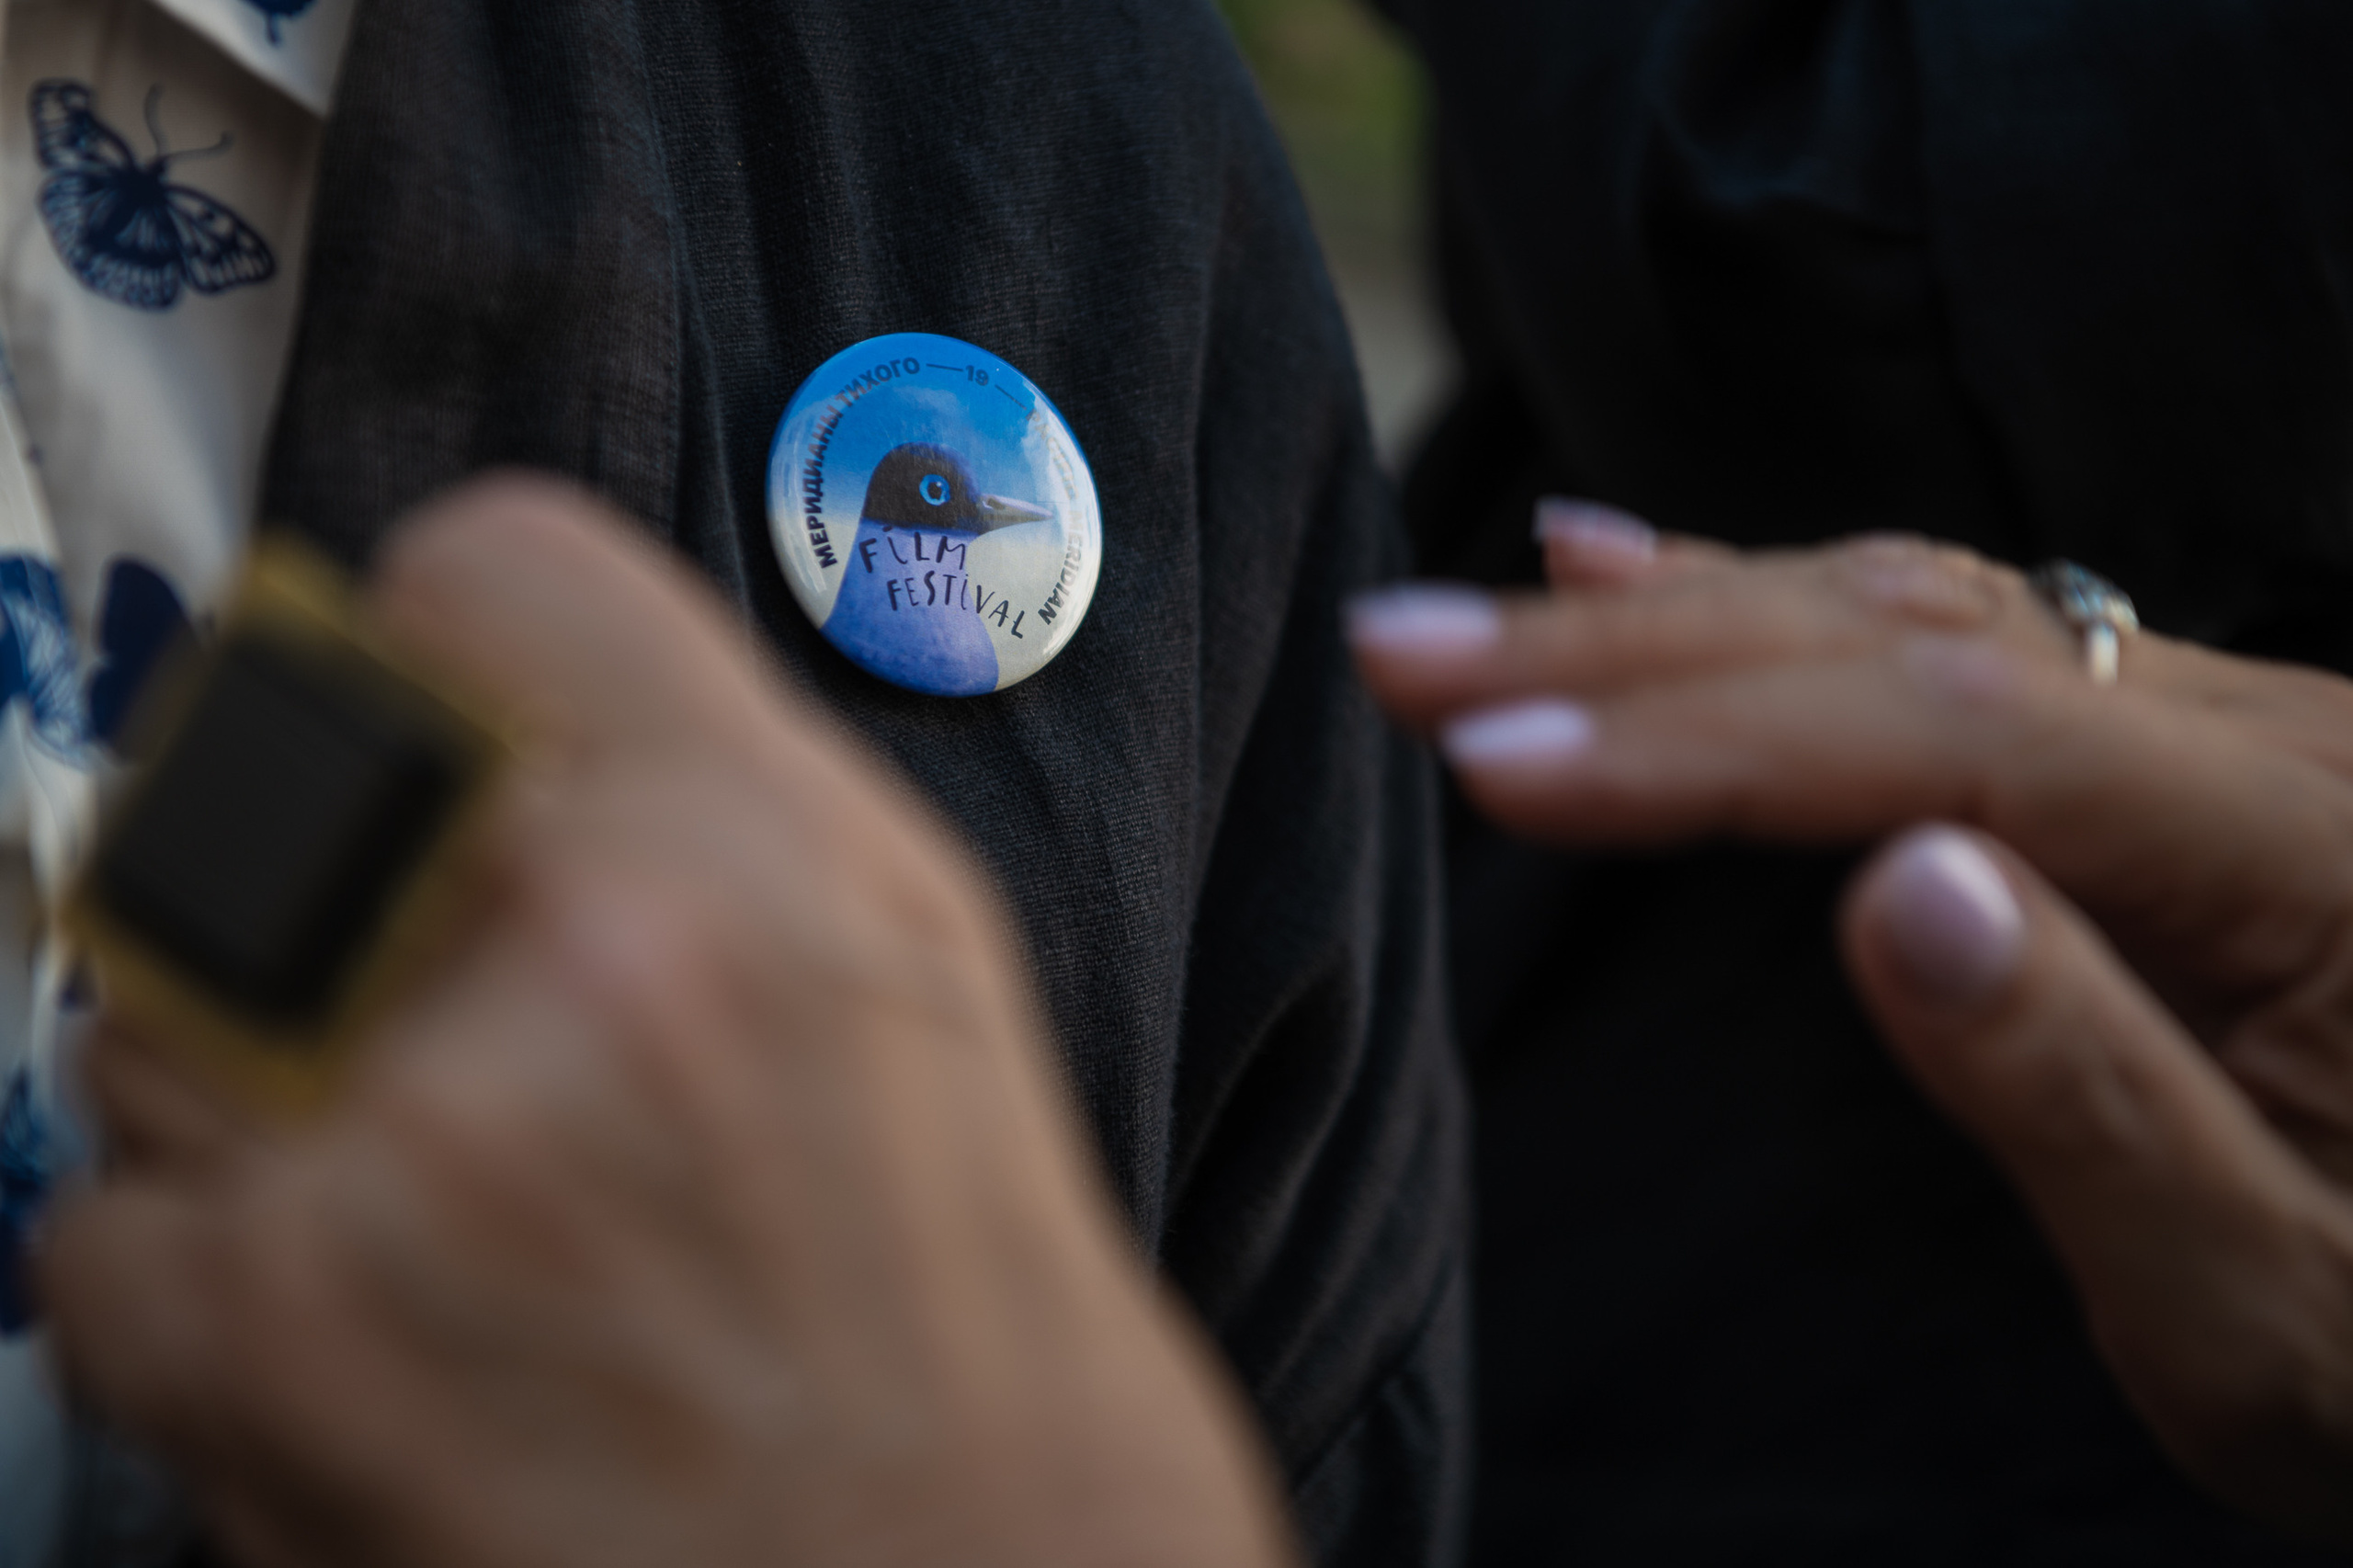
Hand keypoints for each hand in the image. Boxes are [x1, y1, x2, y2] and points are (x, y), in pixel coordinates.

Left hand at [40, 478, 1298, 1567]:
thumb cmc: (955, 1316)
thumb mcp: (904, 970)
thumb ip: (703, 802)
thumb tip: (492, 706)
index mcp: (775, 847)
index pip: (484, 571)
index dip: (442, 650)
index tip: (418, 721)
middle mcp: (601, 959)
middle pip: (265, 785)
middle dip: (314, 901)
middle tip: (417, 1019)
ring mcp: (426, 1145)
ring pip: (155, 1013)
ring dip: (256, 1103)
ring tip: (440, 1220)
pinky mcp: (280, 1334)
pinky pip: (99, 1221)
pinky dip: (193, 1285)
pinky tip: (367, 1334)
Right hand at [1350, 502, 2352, 1541]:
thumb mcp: (2275, 1310)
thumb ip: (2097, 1098)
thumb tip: (1896, 888)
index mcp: (2312, 856)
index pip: (1955, 738)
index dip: (1707, 744)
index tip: (1492, 769)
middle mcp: (2264, 739)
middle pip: (1902, 633)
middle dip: (1628, 647)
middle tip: (1395, 653)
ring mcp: (2213, 727)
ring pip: (1903, 610)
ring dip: (1666, 617)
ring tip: (1470, 626)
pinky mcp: (2157, 753)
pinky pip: (1942, 633)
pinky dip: (1764, 602)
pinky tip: (1631, 563)